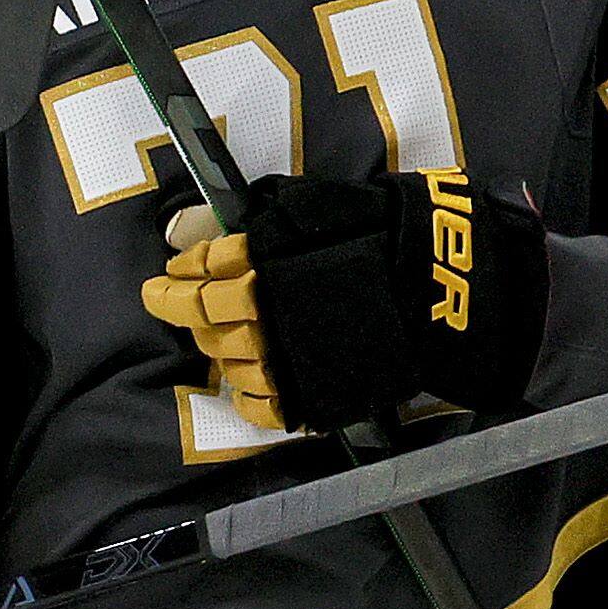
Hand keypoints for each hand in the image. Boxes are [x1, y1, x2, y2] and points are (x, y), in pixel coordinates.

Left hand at [140, 172, 545, 435]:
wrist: (439, 287)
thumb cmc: (374, 232)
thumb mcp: (302, 204)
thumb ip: (238, 220)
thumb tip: (172, 229)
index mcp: (260, 259)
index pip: (198, 270)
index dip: (178, 273)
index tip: (168, 274)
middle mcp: (263, 310)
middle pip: (203, 316)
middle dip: (182, 308)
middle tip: (170, 301)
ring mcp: (283, 356)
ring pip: (227, 358)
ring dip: (216, 347)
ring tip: (219, 336)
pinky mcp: (308, 395)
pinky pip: (260, 404)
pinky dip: (247, 395)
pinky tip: (247, 381)